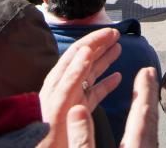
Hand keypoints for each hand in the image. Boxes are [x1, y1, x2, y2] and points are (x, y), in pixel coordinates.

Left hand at [37, 28, 123, 147]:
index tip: (111, 32)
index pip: (78, 53)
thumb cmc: (48, 133)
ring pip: (91, 74)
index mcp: (59, 81)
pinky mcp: (78, 111)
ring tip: (117, 49)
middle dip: (100, 45)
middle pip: (84, 60)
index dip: (94, 40)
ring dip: (104, 60)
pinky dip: (106, 84)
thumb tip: (85, 51)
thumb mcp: (60, 104)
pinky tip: (117, 78)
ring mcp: (72, 98)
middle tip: (116, 34)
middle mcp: (65, 86)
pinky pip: (94, 93)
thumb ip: (71, 78)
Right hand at [64, 68, 158, 147]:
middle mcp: (144, 147)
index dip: (144, 90)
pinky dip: (141, 121)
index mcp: (133, 145)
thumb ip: (83, 138)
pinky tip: (137, 122)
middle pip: (148, 115)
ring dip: (145, 104)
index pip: (141, 113)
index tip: (147, 70)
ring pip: (148, 125)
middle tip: (150, 72)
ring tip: (145, 89)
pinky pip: (144, 135)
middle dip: (148, 92)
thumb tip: (77, 109)